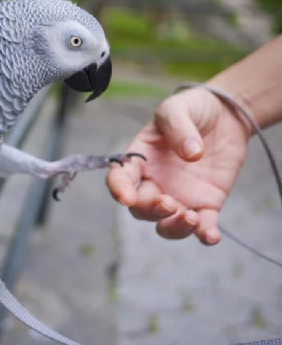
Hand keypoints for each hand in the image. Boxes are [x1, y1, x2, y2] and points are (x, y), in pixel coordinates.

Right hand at [106, 87, 251, 244]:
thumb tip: (191, 153)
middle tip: (169, 202)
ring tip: (192, 218)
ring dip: (174, 228)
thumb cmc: (192, 109)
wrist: (225, 115)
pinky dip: (205, 235)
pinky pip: (202, 226)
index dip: (118, 190)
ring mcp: (179, 196)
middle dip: (151, 210)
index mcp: (140, 159)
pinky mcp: (206, 203)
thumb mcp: (178, 108)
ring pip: (166, 224)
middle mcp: (154, 182)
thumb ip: (179, 127)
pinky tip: (211, 236)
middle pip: (141, 208)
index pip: (120, 179)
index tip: (127, 197)